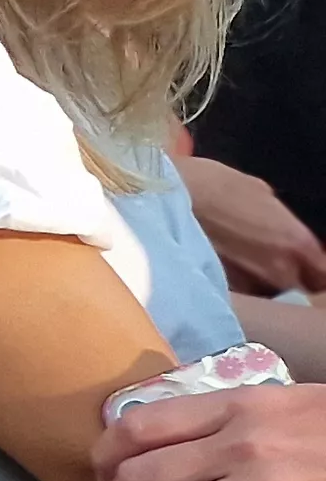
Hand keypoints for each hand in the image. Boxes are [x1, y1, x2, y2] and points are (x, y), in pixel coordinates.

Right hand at [177, 154, 325, 296]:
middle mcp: (278, 271)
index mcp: (297, 244)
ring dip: (261, 284)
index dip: (317, 271)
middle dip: (290, 278)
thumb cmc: (216, 185)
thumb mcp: (262, 193)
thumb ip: (281, 221)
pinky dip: (237, 286)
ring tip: (247, 268)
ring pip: (265, 293)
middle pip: (296, 288)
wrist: (169, 198)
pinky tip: (225, 271)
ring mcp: (248, 285)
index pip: (322, 274)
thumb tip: (281, 229)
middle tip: (276, 265)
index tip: (310, 266)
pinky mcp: (220, 290)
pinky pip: (239, 294)